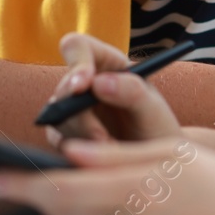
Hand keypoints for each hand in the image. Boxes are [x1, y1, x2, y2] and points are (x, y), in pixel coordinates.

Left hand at [0, 137, 214, 214]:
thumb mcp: (169, 153)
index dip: (25, 184)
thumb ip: (114, 155)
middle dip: (41, 196)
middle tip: (25, 179)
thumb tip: (71, 153)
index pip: (62, 189)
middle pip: (64, 214)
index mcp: (138, 190)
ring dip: (66, 213)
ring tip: (69, 191)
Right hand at [42, 33, 182, 147]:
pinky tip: (100, 160)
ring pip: (57, 116)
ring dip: (81, 137)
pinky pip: (57, 140)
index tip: (83, 84)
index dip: (76, 62)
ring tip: (112, 152)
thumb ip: (133, 92)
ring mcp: (71, 110)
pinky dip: (76, 152)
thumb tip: (99, 82)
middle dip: (79, 114)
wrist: (155, 167)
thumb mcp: (154, 111)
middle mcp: (84, 84)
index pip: (78, 47)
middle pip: (63, 88)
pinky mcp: (65, 136)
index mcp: (106, 65)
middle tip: (101, 138)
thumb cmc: (157, 132)